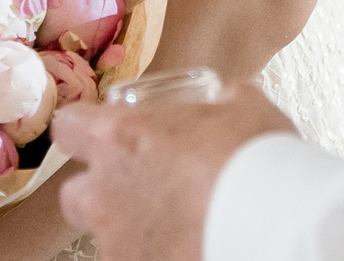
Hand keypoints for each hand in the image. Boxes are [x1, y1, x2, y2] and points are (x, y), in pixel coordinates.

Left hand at [52, 84, 293, 260]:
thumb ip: (223, 101)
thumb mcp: (243, 107)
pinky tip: (189, 245)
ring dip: (135, 229)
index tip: (103, 133)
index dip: (84, 129)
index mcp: (119, 139)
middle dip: (101, 193)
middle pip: (74, 195)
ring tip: (180, 224)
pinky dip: (157, 255)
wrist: (274, 227)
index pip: (68, 126)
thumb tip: (228, 99)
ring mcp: (118, 242)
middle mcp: (105, 193)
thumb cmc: (255, 159)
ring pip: (109, 236)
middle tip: (143, 188)